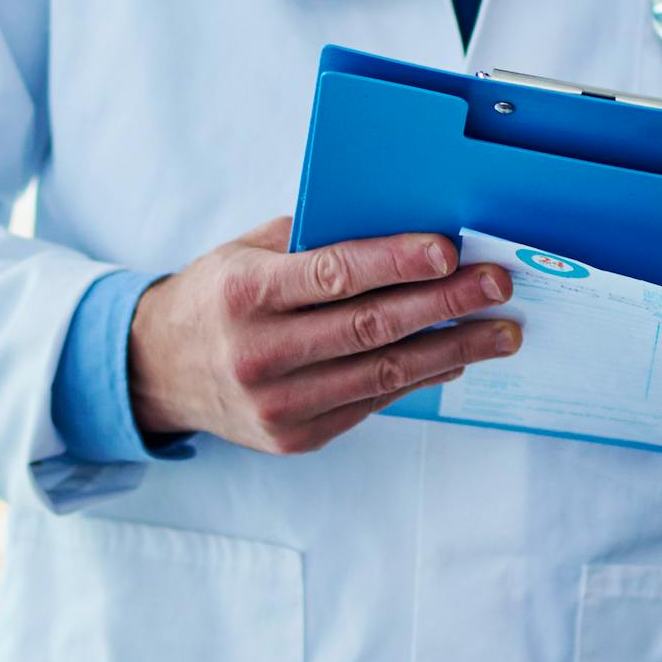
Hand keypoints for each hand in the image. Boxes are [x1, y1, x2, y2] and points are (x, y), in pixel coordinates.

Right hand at [126, 217, 522, 454]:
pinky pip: (372, 402)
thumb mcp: (247, 252)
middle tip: (497, 285)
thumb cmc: (217, 296)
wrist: (160, 371)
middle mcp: (259, 354)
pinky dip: (420, 378)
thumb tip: (399, 223)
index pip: (333, 275)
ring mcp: (278, 405)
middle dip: (445, 304)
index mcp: (244, 294)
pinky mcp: (296, 438)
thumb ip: (313, 239)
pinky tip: (455, 357)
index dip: (395, 262)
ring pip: (383, 374)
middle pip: (371, 328)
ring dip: (453, 350)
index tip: (449, 250)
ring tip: (501, 331)